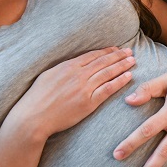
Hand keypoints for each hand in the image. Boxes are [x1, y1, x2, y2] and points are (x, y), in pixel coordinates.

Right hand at [11, 47, 134, 139]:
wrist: (33, 117)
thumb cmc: (36, 98)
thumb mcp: (47, 75)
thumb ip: (63, 69)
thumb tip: (73, 64)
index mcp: (68, 67)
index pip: (92, 56)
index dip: (106, 52)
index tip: (116, 49)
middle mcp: (78, 75)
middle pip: (103, 62)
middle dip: (118, 55)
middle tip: (129, 51)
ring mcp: (84, 88)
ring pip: (108, 73)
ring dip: (122, 65)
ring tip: (133, 60)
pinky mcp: (88, 102)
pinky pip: (108, 89)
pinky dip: (119, 81)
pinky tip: (128, 76)